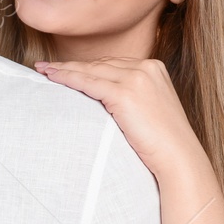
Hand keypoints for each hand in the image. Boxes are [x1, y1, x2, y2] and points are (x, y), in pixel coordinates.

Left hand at [34, 56, 223, 223]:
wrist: (179, 159)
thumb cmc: (163, 144)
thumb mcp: (150, 110)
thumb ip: (134, 97)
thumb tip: (105, 98)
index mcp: (154, 68)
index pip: (113, 64)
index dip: (88, 66)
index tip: (67, 67)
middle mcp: (146, 68)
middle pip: (100, 64)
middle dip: (72, 65)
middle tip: (47, 67)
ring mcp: (136, 78)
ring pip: (91, 70)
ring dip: (64, 69)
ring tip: (44, 71)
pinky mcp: (125, 93)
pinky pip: (87, 82)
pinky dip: (67, 78)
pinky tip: (53, 78)